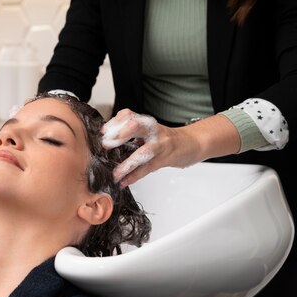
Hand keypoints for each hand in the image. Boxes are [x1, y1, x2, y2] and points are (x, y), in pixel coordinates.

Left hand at [101, 109, 240, 186]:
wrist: (192, 143)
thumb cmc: (165, 138)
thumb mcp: (149, 130)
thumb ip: (131, 133)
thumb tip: (108, 140)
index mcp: (147, 123)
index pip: (129, 115)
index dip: (115, 122)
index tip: (104, 131)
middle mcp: (153, 131)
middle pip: (137, 126)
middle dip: (120, 135)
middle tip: (106, 145)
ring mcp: (161, 145)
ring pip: (143, 152)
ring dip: (128, 164)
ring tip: (115, 174)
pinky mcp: (165, 159)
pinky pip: (148, 168)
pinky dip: (135, 176)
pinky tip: (125, 182)